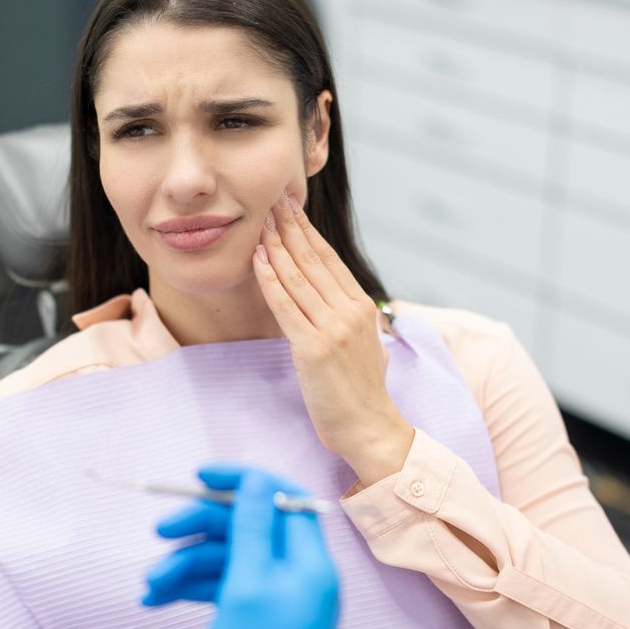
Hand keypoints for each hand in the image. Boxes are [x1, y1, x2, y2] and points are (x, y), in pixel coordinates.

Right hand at [142, 466, 339, 628]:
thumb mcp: (248, 590)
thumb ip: (251, 529)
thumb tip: (256, 478)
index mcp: (310, 564)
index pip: (282, 498)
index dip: (243, 480)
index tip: (199, 475)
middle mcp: (297, 578)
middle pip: (248, 527)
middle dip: (201, 526)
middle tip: (158, 532)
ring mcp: (276, 602)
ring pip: (228, 560)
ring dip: (186, 565)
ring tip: (149, 585)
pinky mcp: (254, 623)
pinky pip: (222, 590)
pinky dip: (190, 590)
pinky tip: (155, 600)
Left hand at [254, 194, 414, 483]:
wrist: (370, 428)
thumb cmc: (362, 392)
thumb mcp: (365, 345)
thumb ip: (350, 318)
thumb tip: (337, 300)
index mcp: (361, 308)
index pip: (330, 260)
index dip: (308, 231)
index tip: (291, 209)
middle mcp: (350, 312)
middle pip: (313, 261)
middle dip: (290, 228)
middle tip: (272, 200)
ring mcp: (332, 329)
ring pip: (298, 278)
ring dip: (276, 245)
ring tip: (260, 221)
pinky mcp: (313, 348)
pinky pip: (286, 307)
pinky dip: (271, 280)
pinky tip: (259, 259)